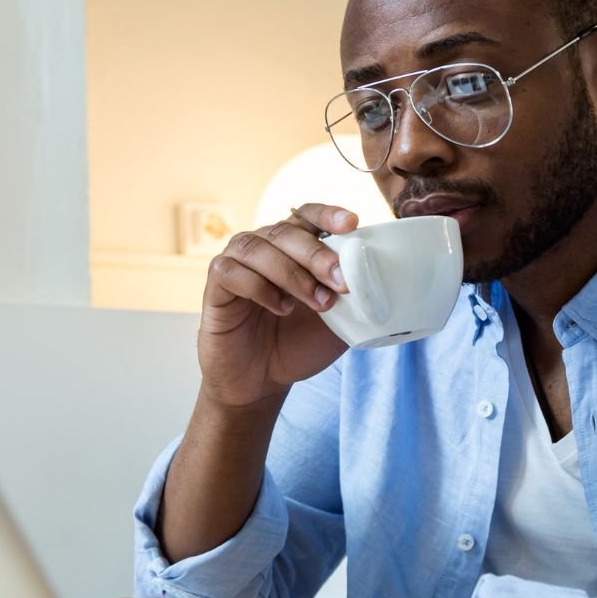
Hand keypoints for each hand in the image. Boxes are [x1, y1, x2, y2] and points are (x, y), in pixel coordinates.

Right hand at [199, 205, 358, 410]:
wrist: (261, 383)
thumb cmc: (296, 345)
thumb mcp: (336, 321)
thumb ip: (352, 297)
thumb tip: (380, 277)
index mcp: (292, 248)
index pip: (307, 216)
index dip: (328, 214)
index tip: (352, 223)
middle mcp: (262, 248)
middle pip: (286, 231)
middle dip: (317, 254)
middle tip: (340, 280)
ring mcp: (236, 264)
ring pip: (259, 249)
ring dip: (292, 274)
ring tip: (317, 303)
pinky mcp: (216, 286)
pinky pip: (233, 272)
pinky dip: (260, 288)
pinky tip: (281, 308)